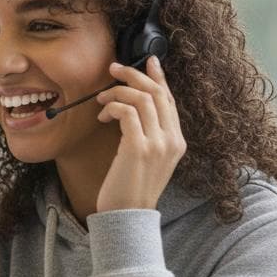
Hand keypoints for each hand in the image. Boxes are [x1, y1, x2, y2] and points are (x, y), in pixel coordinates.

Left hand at [95, 56, 185, 213]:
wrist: (127, 216)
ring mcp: (158, 144)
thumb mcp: (144, 159)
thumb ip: (146, 135)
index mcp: (177, 141)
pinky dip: (112, 107)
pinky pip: (127, 112)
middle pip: (157, 93)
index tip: (148, 60)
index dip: (159, 77)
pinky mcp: (138, 148)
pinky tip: (102, 115)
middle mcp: (172, 140)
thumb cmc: (128, 188)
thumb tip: (129, 110)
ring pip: (142, 98)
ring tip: (100, 100)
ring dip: (117, 92)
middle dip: (134, 74)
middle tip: (113, 68)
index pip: (170, 100)